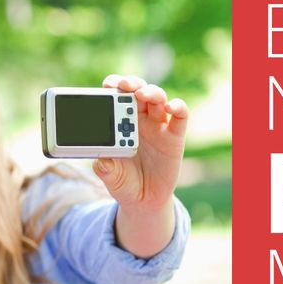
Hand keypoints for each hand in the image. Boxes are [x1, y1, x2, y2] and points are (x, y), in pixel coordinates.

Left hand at [94, 75, 186, 257]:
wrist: (144, 200)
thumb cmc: (124, 182)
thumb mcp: (110, 177)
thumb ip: (105, 169)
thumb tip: (102, 162)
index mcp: (120, 123)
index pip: (118, 96)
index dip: (114, 85)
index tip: (108, 84)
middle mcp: (140, 119)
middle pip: (138, 91)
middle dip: (131, 83)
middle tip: (124, 85)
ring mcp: (159, 125)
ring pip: (158, 98)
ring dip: (151, 92)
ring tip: (142, 94)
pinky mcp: (175, 136)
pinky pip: (181, 116)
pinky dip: (178, 107)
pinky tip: (171, 107)